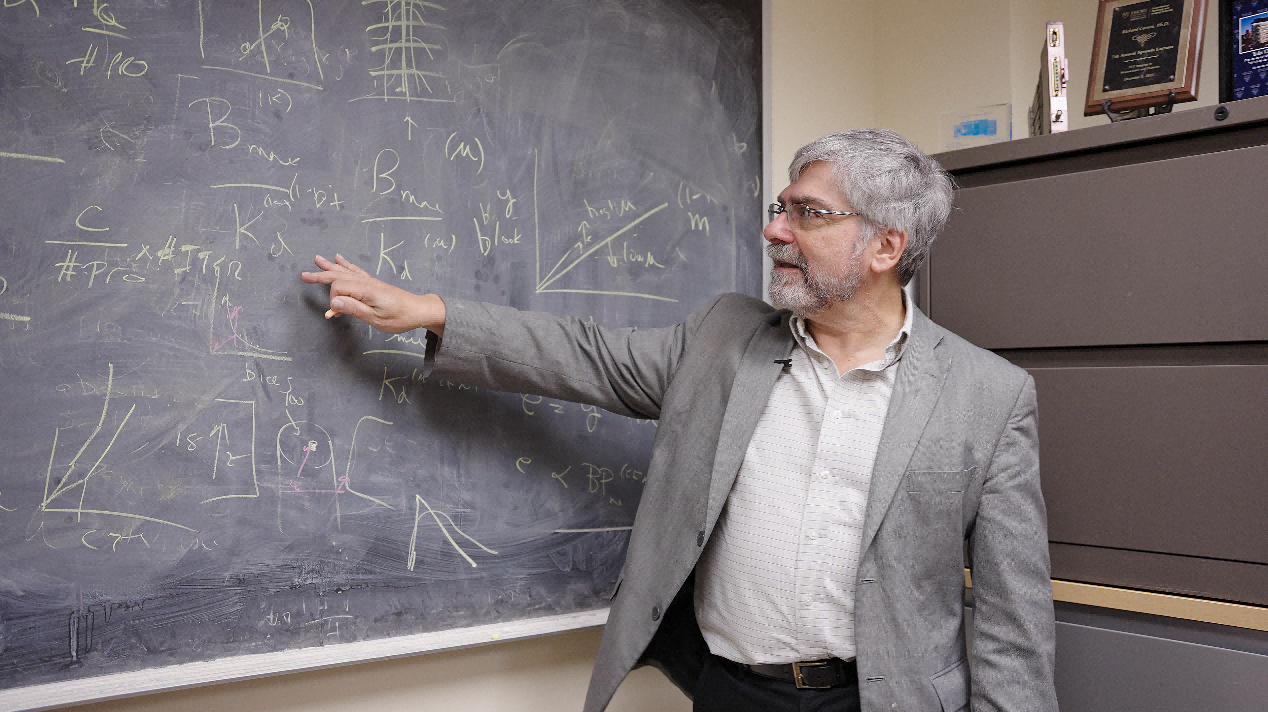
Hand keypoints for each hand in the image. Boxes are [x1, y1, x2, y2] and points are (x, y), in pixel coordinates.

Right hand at [300, 254, 444, 335]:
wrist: (419, 310)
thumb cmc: (401, 318)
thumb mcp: (377, 319)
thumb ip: (355, 309)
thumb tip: (334, 303)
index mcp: (366, 290)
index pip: (339, 288)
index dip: (334, 301)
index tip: (337, 314)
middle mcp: (367, 282)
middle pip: (339, 275)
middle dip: (321, 276)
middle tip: (304, 275)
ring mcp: (370, 281)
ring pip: (345, 271)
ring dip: (330, 267)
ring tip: (316, 260)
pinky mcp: (373, 283)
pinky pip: (356, 271)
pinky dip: (346, 265)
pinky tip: (338, 259)